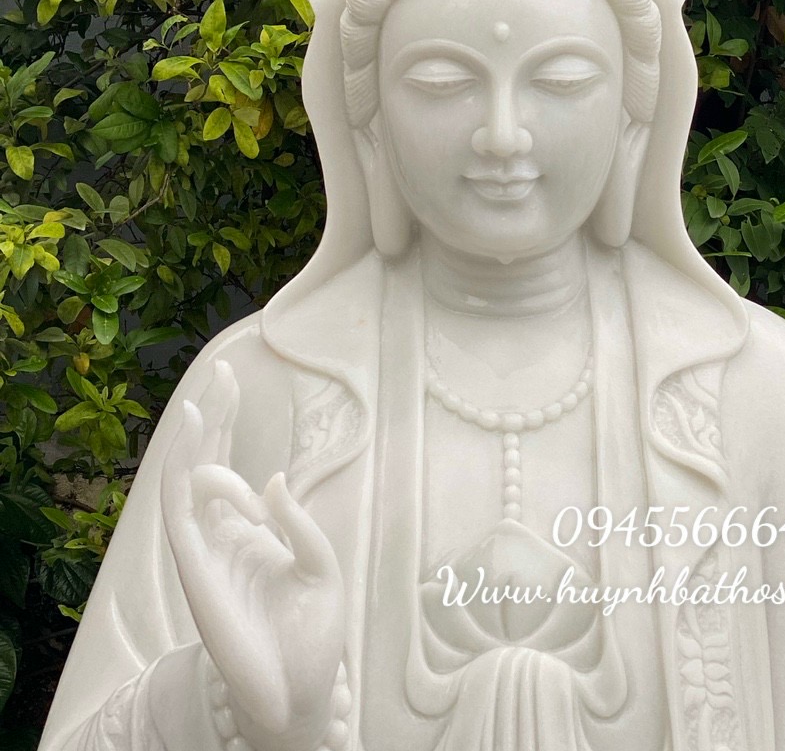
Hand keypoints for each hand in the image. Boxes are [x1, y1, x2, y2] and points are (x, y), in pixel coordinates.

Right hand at [160, 361, 344, 750]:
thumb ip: (299, 524)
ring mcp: (206, 553)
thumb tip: (272, 479)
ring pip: (186, 482)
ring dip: (195, 440)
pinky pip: (179, 513)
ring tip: (208, 399)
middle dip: (213, 416)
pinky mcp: (196, 570)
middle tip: (221, 372)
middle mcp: (222, 537)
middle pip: (206, 462)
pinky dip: (184, 475)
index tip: (233, 379)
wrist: (299, 696)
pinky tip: (198, 442)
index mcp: (251, 533)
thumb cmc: (312, 638)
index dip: (229, 423)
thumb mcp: (321, 568)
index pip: (230, 465)